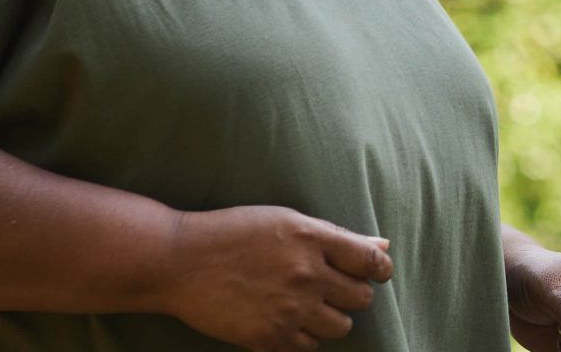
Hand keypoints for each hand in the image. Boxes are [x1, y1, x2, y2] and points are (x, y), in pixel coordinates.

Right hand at [156, 205, 392, 351]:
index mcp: (312, 239)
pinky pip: (310, 348)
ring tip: (305, 305)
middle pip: (361, 298)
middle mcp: (306, 275)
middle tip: (328, 287)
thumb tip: (381, 247)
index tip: (374, 274)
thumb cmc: (233, 233)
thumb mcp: (286, 221)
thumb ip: (335, 236)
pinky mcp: (269, 338)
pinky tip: (285, 321)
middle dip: (351, 293)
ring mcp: (289, 309)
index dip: (380, 270)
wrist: (179, 262)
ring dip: (330, 318)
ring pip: (340, 327)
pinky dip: (303, 338)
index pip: (371, 261)